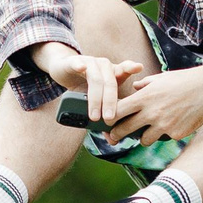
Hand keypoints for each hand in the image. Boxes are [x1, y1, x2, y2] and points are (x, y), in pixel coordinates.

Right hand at [29, 41, 150, 127]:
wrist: (64, 69)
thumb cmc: (84, 85)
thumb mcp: (96, 100)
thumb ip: (104, 115)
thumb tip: (113, 140)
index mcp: (113, 73)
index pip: (124, 69)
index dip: (131, 68)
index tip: (138, 68)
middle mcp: (103, 66)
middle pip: (110, 83)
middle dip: (110, 102)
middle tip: (109, 119)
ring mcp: (89, 62)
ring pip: (95, 79)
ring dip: (95, 98)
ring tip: (94, 116)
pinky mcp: (73, 62)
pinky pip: (77, 64)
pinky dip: (79, 66)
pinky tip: (81, 68)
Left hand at [105, 61, 202, 145]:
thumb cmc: (183, 80)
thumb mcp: (160, 78)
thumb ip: (144, 85)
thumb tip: (134, 89)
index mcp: (145, 97)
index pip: (118, 111)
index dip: (109, 118)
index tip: (105, 122)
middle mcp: (152, 112)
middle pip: (124, 129)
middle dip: (116, 135)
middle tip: (113, 137)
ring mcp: (164, 125)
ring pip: (143, 139)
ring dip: (143, 136)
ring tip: (147, 130)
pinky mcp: (176, 134)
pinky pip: (163, 138)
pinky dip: (164, 134)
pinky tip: (172, 123)